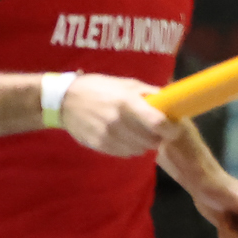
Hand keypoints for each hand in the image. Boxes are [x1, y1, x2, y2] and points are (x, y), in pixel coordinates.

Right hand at [58, 72, 173, 156]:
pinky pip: (125, 153)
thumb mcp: (124, 84)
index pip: (157, 123)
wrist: (64, 101)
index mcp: (127, 102)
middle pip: (151, 140)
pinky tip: (125, 136)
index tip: (174, 127)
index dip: (171, 128)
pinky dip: (130, 147)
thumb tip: (171, 101)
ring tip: (138, 132)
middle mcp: (118, 122)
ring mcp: (108, 136)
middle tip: (155, 129)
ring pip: (140, 149)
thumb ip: (148, 93)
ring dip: (144, 143)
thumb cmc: (98, 88)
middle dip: (158, 136)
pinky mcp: (100, 146)